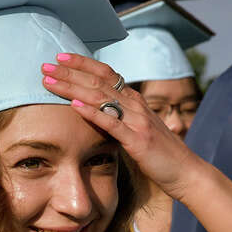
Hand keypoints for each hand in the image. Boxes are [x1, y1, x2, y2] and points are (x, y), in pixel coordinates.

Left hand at [41, 53, 206, 198]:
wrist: (187, 173)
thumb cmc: (161, 155)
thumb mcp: (139, 130)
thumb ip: (122, 118)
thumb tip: (98, 111)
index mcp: (135, 100)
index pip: (106, 73)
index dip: (83, 64)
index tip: (60, 58)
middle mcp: (136, 105)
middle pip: (98, 81)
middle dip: (69, 72)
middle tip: (44, 66)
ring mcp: (137, 121)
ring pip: (101, 97)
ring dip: (73, 87)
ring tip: (50, 82)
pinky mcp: (138, 141)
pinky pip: (112, 123)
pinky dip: (92, 113)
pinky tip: (74, 106)